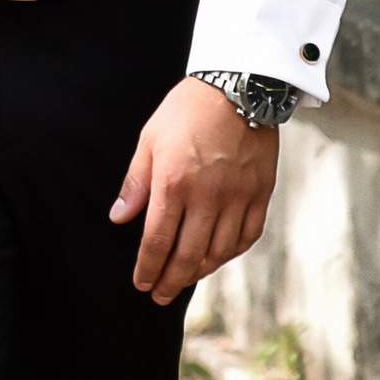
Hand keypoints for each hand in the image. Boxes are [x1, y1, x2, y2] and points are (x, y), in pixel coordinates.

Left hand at [110, 78, 279, 305]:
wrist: (238, 85)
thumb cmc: (187, 110)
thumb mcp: (150, 139)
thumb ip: (136, 182)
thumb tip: (119, 217)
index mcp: (173, 183)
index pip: (157, 241)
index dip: (148, 268)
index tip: (142, 283)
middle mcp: (207, 197)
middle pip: (187, 255)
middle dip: (170, 280)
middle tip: (160, 294)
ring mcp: (237, 197)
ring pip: (218, 251)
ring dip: (200, 271)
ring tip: (185, 277)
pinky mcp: (260, 193)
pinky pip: (247, 236)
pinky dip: (231, 252)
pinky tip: (218, 256)